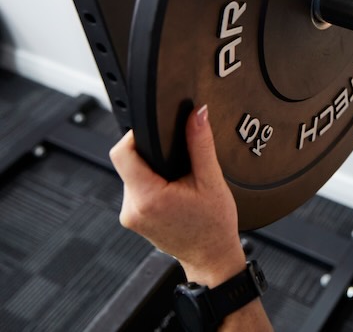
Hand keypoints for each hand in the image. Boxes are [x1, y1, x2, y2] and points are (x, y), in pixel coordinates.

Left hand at [110, 106, 246, 284]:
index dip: (135, 134)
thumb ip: (200, 143)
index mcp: (148, 197)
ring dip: (151, 168)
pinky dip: (150, 181)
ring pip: (131, 174)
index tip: (155, 129)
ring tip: (177, 177)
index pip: (122, 153)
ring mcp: (130, 215)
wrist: (211, 257)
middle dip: (150, 152)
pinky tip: (171, 188)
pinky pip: (135, 188)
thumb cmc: (213, 225)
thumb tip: (196, 113)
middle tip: (176, 158)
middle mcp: (132, 208)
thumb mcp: (211, 179)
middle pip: (127, 162)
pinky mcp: (133, 218)